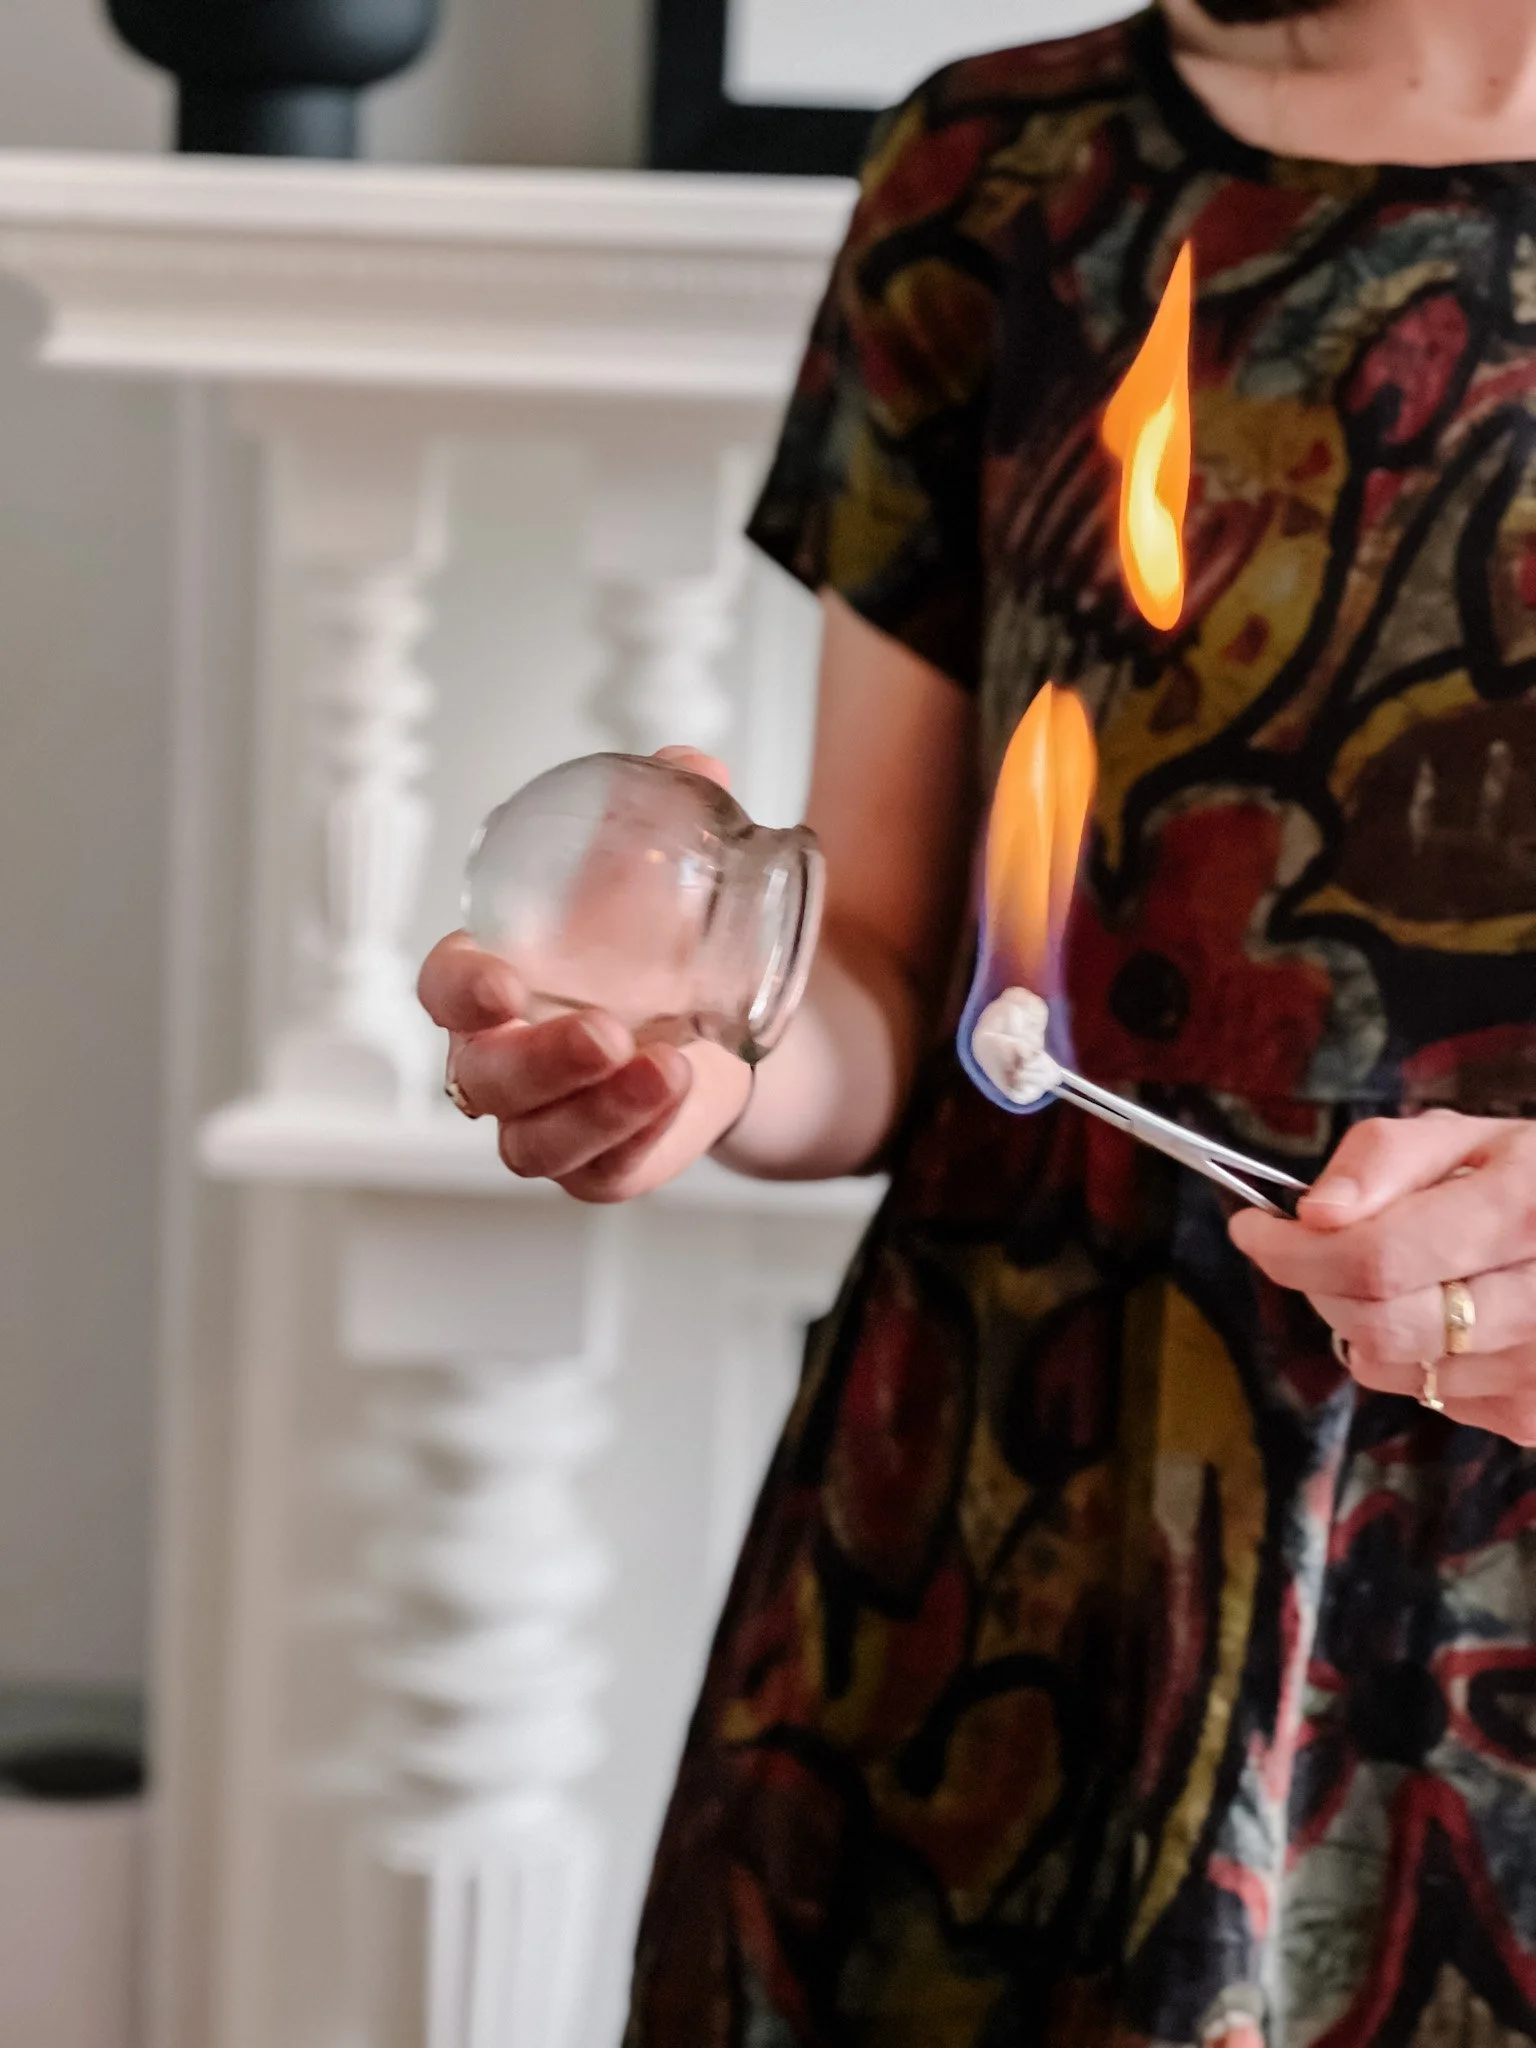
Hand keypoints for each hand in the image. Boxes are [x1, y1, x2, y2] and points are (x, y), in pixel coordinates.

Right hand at [417, 748, 753, 1204]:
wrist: (716, 1026)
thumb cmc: (653, 947)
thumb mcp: (661, 877)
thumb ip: (666, 814)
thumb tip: (691, 765)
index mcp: (494, 981)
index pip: (442, 988)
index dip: (458, 990)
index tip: (498, 980)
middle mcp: (503, 1059)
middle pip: (484, 1077)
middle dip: (539, 1062)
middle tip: (606, 1032)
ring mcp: (545, 1120)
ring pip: (536, 1140)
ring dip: (597, 1111)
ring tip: (666, 1069)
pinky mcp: (597, 1165)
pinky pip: (602, 1172)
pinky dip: (638, 1143)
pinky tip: (680, 1100)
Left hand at [1230, 1111, 1535, 1441]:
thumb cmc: (1532, 1183)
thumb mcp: (1471, 1137)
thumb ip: (1385, 1158)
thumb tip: (1315, 1213)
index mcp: (1524, 1212)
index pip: (1376, 1257)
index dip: (1293, 1249)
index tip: (1253, 1227)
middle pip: (1376, 1325)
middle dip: (1319, 1284)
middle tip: (1318, 1250)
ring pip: (1387, 1367)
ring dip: (1362, 1320)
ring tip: (1405, 1275)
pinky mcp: (1535, 1420)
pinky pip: (1425, 1395)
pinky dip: (1410, 1356)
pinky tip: (1452, 1314)